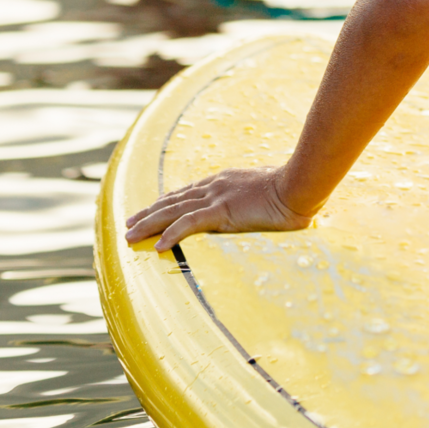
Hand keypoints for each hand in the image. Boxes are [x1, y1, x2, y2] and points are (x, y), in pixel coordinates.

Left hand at [124, 167, 310, 250]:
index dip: (167, 202)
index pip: (188, 193)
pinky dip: (170, 234)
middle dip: (149, 213)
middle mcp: (215, 186)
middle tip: (128, 223)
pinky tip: (157, 246)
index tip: (152, 210)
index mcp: (225, 181)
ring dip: (148, 224)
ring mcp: (217, 197)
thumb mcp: (268, 193)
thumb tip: (259, 209)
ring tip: (129, 236)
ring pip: (173, 211)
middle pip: (173, 200)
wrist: (300, 185)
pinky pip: (189, 224)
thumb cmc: (293, 190)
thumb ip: (255, 201)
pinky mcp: (222, 211)